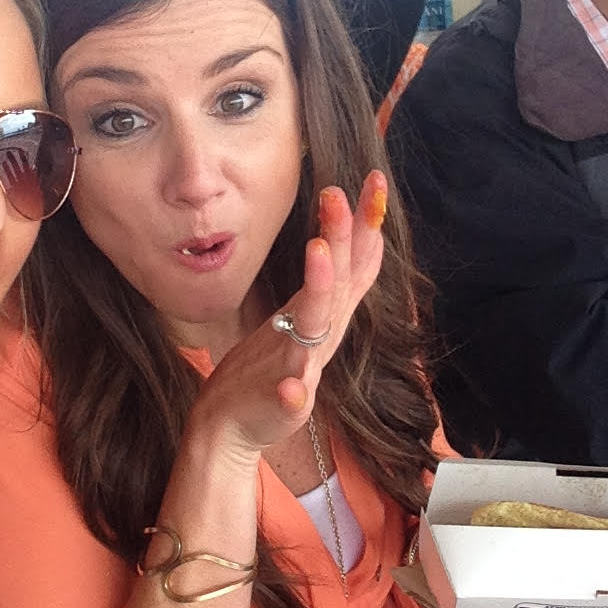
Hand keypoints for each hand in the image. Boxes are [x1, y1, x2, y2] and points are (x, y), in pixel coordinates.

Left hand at [190, 171, 387, 460]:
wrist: (234, 425)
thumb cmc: (270, 364)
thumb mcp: (305, 316)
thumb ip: (331, 284)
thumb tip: (359, 235)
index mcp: (325, 313)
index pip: (355, 262)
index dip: (367, 224)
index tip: (374, 181)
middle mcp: (321, 335)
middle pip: (339, 279)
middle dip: (342, 235)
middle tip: (337, 192)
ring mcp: (302, 368)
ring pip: (316, 326)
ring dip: (320, 289)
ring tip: (319, 252)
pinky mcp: (283, 405)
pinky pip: (291, 398)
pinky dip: (295, 393)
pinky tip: (293, 388)